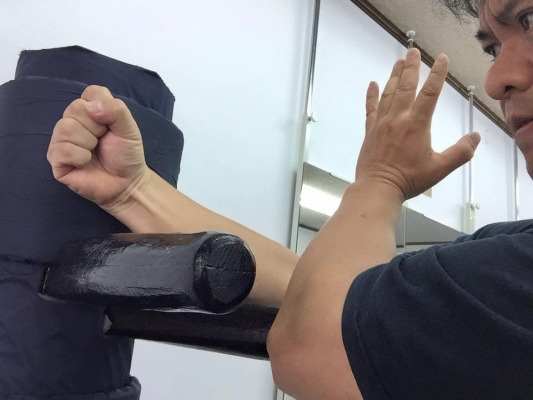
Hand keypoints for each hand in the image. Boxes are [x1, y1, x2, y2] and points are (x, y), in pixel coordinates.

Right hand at [47, 85, 149, 210]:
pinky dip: (79, 157)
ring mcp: (62, 139)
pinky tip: (85, 163)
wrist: (126, 183)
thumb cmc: (126, 154)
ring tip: (94, 153)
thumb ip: (117, 110)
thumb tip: (91, 107)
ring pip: (65, 127)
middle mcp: (73, 120)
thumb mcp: (129, 129)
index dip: (105, 109)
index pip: (91, 93)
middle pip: (76, 108)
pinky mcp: (55, 158)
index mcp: (91, 110)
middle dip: (97, 128)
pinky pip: (60, 149)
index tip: (111, 126)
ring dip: (88, 143)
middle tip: (103, 141)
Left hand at [356, 48, 480, 200]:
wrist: (378, 187)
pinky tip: (372, 84)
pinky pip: (370, 108)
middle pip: (405, 86)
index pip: (430, 92)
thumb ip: (460, 152)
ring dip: (393, 76)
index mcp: (417, 124)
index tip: (441, 58)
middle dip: (411, 67)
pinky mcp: (370, 131)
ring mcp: (381, 123)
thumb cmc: (409, 179)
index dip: (437, 74)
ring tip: (398, 61)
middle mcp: (398, 118)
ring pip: (388, 94)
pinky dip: (371, 95)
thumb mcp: (440, 168)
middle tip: (413, 51)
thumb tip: (476, 137)